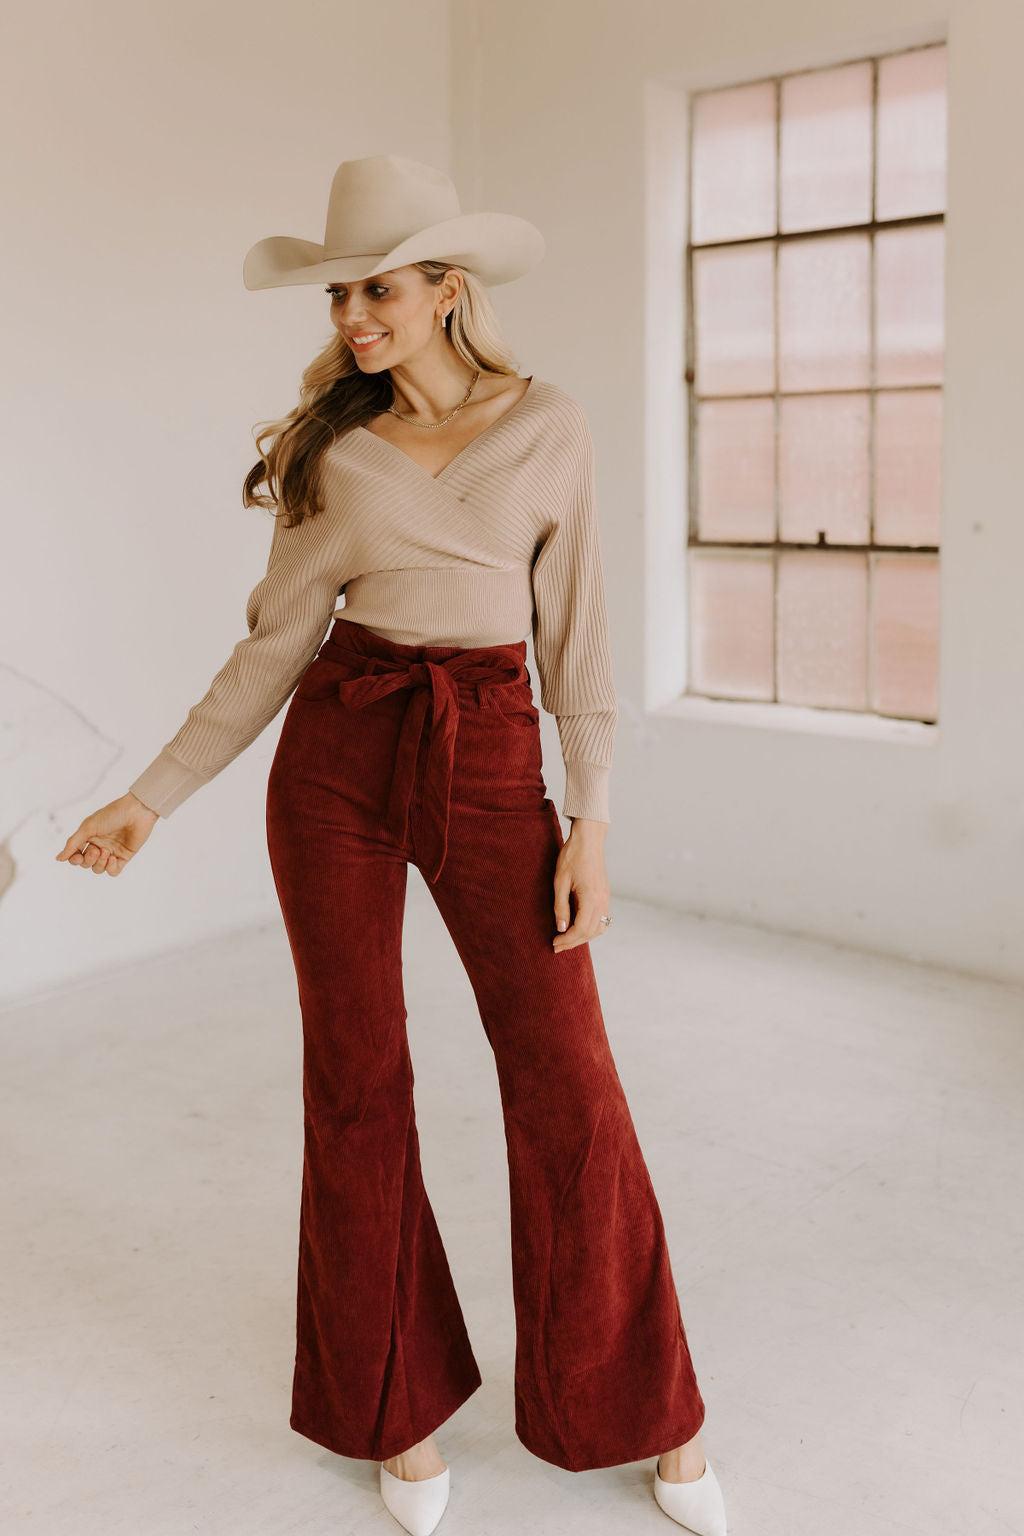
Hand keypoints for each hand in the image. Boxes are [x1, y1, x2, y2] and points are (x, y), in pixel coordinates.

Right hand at [54, 791, 159, 876]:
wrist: (136, 811)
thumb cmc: (112, 814)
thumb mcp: (88, 827)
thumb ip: (73, 844)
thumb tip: (58, 859)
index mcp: (89, 837)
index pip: (76, 855)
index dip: (74, 859)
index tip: (77, 856)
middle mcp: (99, 845)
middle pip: (87, 863)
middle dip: (89, 860)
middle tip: (96, 850)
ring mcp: (112, 851)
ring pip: (99, 869)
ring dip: (100, 864)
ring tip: (106, 852)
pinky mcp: (124, 856)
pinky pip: (114, 871)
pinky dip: (111, 868)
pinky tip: (113, 858)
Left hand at [552, 818, 610, 951]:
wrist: (589, 840)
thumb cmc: (572, 857)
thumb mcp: (560, 882)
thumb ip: (561, 906)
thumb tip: (561, 928)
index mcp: (591, 898)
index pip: (581, 929)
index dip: (567, 940)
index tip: (554, 943)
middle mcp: (602, 901)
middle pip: (591, 932)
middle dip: (574, 942)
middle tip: (557, 946)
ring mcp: (606, 898)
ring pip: (599, 928)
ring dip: (584, 937)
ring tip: (567, 939)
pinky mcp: (605, 895)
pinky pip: (602, 919)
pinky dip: (591, 928)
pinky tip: (578, 927)